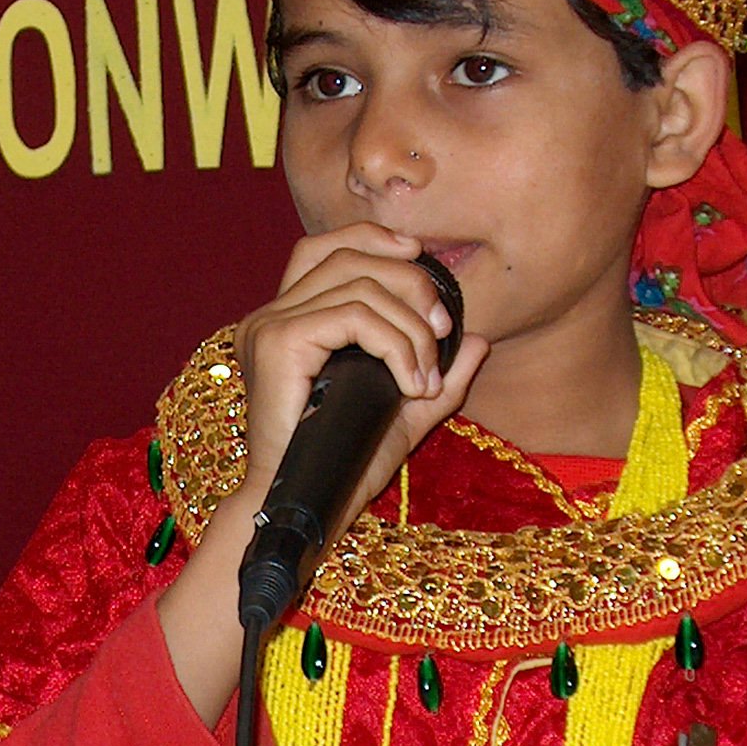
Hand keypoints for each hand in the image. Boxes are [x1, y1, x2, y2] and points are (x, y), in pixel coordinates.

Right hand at [232, 223, 485, 536]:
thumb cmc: (341, 466)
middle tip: (441, 332)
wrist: (305, 507)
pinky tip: (411, 381)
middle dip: (411, 285)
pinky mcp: (279, 343)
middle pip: (348, 257)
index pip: (324, 249)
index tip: (421, 257)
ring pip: (359, 287)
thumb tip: (477, 340)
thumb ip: (437, 377)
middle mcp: (269, 316)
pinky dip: (396, 344)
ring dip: (411, 327)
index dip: (374, 239)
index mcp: (286, 322)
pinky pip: (353, 317)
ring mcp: (269, 327)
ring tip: (426, 376)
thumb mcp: (402, 414)